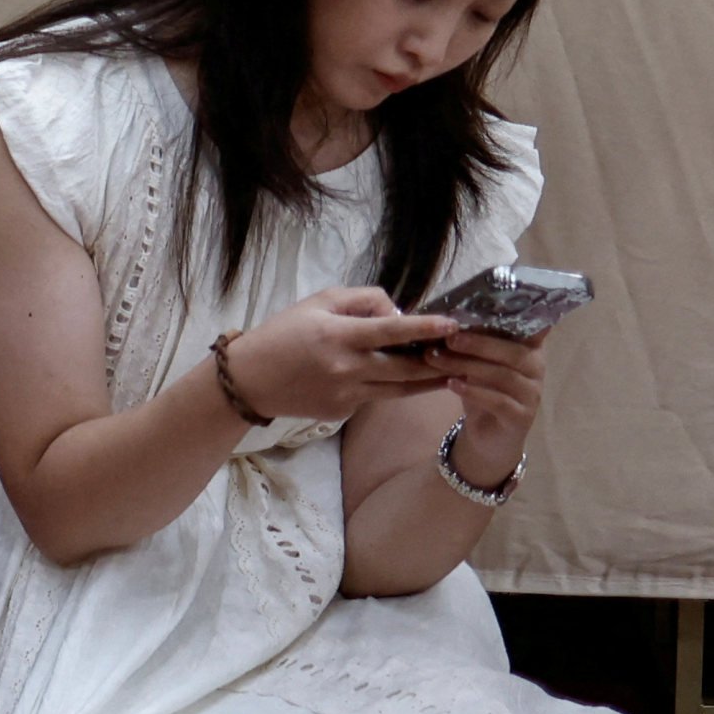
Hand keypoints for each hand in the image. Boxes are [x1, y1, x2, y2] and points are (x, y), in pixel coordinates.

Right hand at [223, 286, 456, 427]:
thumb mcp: (317, 302)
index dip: (425, 329)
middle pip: (406, 368)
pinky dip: (390, 387)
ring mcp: (347, 395)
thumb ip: (360, 301)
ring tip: (450, 370)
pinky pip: (376, 398)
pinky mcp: (343, 413)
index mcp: (339, 336)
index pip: (391, 331)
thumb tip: (396, 313)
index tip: (453, 325)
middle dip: (439, 361)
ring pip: (400, 390)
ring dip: (428, 380)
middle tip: (464, 352)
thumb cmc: (282, 334)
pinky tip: (398, 378)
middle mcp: (347, 368)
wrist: (249, 380)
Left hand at [422, 325, 545, 460]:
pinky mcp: (521, 417)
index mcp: (530, 348)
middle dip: (478, 343)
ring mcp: (531, 394)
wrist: (487, 435)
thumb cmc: (482, 389)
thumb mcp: (476, 362)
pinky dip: (473, 391)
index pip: (531, 326)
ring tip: (438, 359)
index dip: (515, 316)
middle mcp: (536, 368)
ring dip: (468, 366)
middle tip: (448, 338)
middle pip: (512, 351)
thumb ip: (472, 342)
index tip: (485, 307)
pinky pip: (499, 401)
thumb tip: (445, 317)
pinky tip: (451, 384)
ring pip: (502, 376)